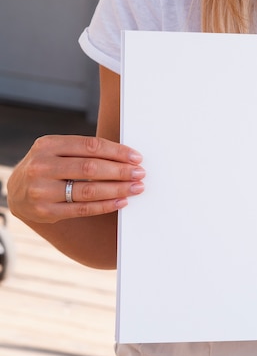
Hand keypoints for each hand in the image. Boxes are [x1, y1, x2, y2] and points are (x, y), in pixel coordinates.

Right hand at [8, 135, 144, 223]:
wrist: (17, 192)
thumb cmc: (48, 167)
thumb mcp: (57, 151)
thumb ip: (83, 151)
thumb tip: (125, 157)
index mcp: (47, 145)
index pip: (90, 146)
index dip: (116, 152)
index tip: (136, 157)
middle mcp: (42, 166)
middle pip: (91, 168)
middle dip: (120, 171)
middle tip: (140, 173)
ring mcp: (42, 190)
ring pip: (88, 190)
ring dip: (118, 189)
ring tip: (136, 188)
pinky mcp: (46, 211)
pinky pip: (83, 209)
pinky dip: (106, 206)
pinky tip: (122, 202)